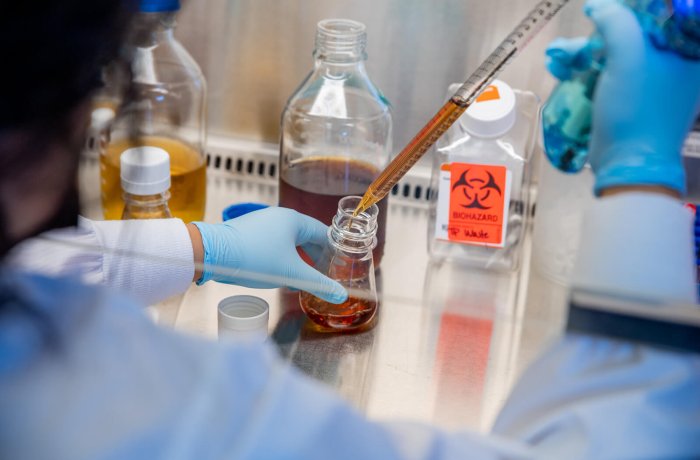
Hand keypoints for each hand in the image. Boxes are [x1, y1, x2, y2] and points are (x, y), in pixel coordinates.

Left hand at [192, 207, 347, 303]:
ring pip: (290, 243)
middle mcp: (279, 217)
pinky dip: (284, 260)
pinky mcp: (249, 234)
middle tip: (325, 276)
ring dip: (300, 261)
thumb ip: (318, 284)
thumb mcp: (291, 274)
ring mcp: (263, 224)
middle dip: (317, 258)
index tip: (342, 265)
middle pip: (307, 238)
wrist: (212, 253)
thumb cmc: (255, 258)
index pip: (324, 233)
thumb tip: (342, 295)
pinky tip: (282, 276)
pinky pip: (275, 245)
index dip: (335, 250)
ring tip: (304, 280)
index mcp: (294, 220)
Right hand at [546, 0, 699, 195]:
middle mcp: (671, 64)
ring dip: (580, 53)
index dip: (624, 11)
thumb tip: (597, 7)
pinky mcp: (627, 99)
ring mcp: (648, 83)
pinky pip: (605, 75)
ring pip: (611, 54)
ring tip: (556, 59)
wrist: (628, 164)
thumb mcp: (628, 57)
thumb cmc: (636, 109)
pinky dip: (582, 71)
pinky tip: (561, 71)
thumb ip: (615, 22)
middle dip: (594, 36)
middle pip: (629, 33)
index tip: (599, 18)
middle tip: (570, 45)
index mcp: (684, 51)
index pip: (656, 15)